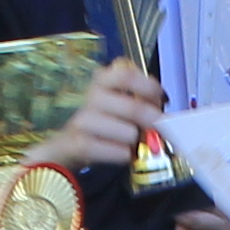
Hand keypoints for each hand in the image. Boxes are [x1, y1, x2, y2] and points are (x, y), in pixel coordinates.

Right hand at [23, 58, 163, 177]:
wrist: (68, 147)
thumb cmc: (103, 122)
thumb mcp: (117, 102)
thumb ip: (140, 98)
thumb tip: (161, 106)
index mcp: (103, 80)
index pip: (127, 74)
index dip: (148, 86)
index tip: (160, 97)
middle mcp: (92, 96)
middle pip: (132, 107)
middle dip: (151, 120)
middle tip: (159, 127)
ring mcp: (84, 120)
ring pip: (129, 133)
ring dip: (137, 141)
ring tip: (132, 142)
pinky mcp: (80, 144)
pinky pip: (119, 152)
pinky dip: (126, 155)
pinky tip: (121, 153)